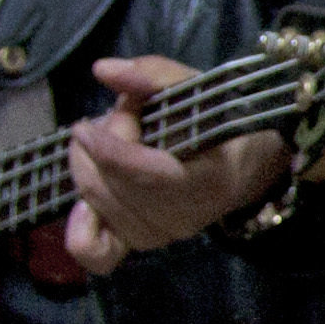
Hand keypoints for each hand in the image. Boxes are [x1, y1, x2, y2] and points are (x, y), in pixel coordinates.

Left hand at [31, 56, 286, 282]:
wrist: (244, 164)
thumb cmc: (219, 120)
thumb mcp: (195, 87)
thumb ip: (152, 75)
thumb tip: (103, 70)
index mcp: (208, 179)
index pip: (147, 176)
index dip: (109, 151)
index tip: (86, 126)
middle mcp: (183, 218)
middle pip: (111, 186)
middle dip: (98, 146)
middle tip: (117, 118)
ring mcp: (161, 235)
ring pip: (96, 202)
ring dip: (88, 165)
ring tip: (108, 141)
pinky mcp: (141, 243)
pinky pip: (96, 253)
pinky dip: (80, 228)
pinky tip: (82, 205)